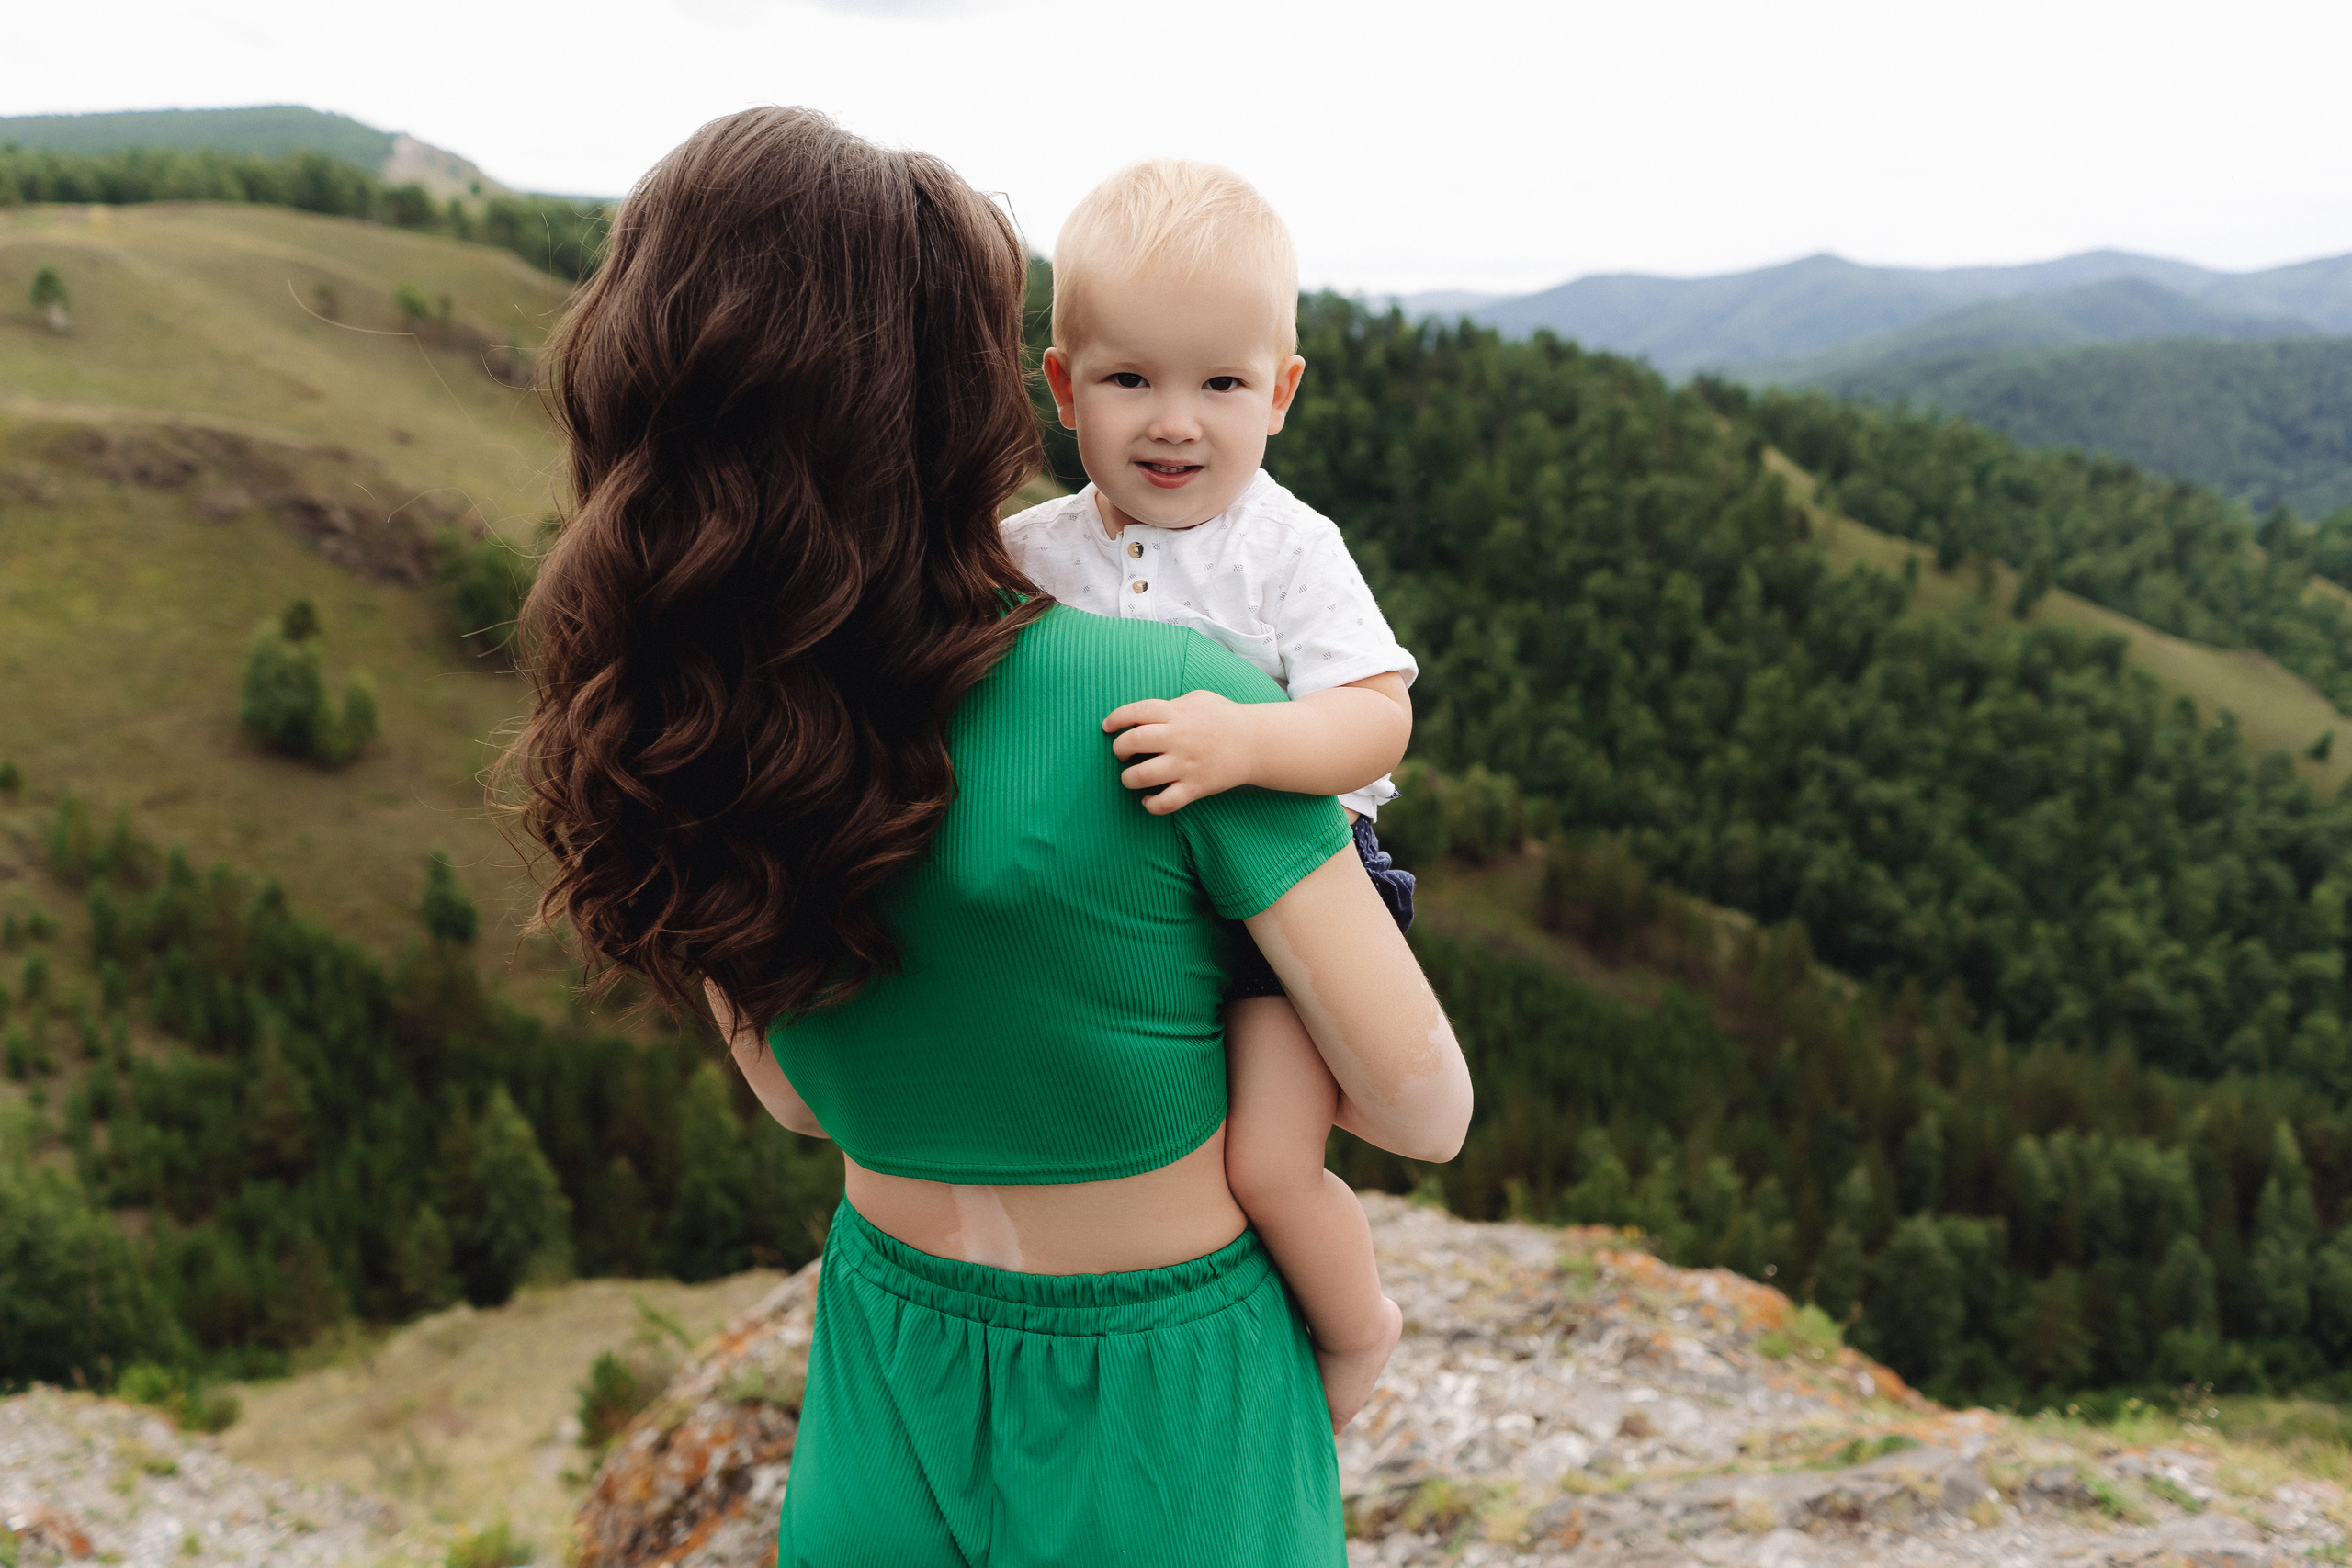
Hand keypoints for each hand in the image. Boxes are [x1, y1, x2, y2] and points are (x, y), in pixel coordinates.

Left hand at [1102, 689, 1261, 813]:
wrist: (1256, 742)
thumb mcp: (1197, 699)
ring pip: (1142, 775)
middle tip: (1123, 754)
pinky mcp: (1196, 787)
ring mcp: (1186, 764)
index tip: (1108, 726)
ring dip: (1128, 778)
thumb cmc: (1225, 718)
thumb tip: (1144, 715)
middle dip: (1119, 749)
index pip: (1136, 712)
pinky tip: (1148, 799)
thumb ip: (1170, 705)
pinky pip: (1165, 802)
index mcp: (1177, 713)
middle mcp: (1178, 738)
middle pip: (1133, 742)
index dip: (1116, 718)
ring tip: (1131, 777)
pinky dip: (1150, 805)